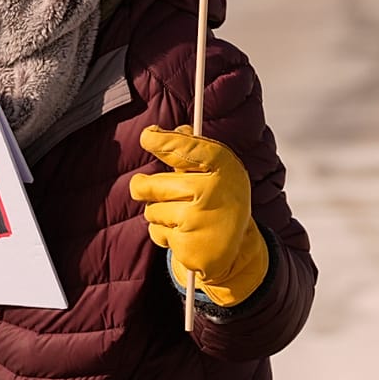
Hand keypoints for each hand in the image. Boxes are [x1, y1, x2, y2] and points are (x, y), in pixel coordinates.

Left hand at [130, 126, 269, 306]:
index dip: (164, 142)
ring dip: (158, 214)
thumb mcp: (215, 173)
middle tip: (142, 186)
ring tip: (183, 217)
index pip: (188, 149)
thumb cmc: (219, 202)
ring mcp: (200, 219)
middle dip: (142, 187)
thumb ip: (194, 151)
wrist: (235, 250)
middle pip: (152, 185)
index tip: (147, 137)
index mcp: (223, 168)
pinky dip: (163, 233)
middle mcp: (213, 191)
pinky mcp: (188, 244)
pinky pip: (156, 232)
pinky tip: (184, 234)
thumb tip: (178, 129)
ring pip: (151, 211)